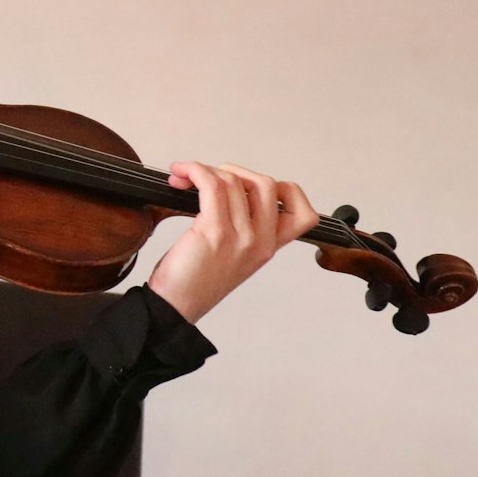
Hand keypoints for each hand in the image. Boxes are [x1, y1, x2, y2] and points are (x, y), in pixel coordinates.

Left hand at [146, 162, 318, 323]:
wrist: (174, 307)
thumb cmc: (195, 281)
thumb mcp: (234, 255)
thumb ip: (245, 227)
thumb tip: (231, 186)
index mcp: (270, 247)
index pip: (304, 213)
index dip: (285, 190)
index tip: (251, 187)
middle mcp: (261, 242)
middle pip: (266, 183)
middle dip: (233, 171)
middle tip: (207, 177)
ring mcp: (241, 237)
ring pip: (234, 181)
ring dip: (204, 170)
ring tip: (185, 177)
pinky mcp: (215, 232)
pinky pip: (212, 186)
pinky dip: (195, 171)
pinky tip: (181, 174)